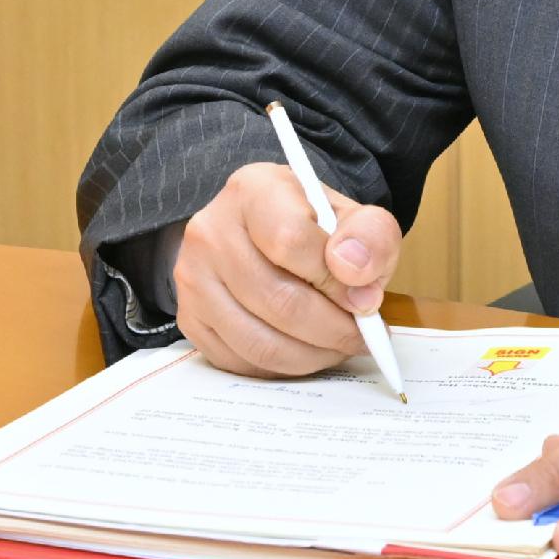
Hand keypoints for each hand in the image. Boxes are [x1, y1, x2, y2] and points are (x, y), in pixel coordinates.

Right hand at [173, 159, 401, 376]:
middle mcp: (210, 231)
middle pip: (278, 300)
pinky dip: (283, 367)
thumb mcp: (352, 216)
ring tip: (337, 345)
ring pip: (260, 341)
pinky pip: (242, 362)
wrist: (264, 233)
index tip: (365, 299)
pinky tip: (305, 349)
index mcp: (253, 191)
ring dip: (312, 356)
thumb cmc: (311, 226)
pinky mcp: (189, 318)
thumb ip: (369, 237)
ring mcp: (193, 278)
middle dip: (333, 329)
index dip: (335, 281)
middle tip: (362, 337)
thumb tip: (356, 280)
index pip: (290, 240)